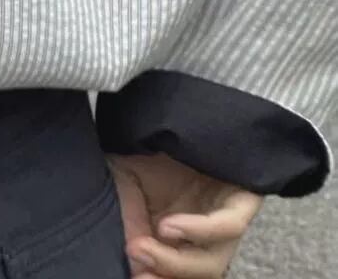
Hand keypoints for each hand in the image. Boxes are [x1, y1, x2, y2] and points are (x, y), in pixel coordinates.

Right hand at [108, 152, 263, 277]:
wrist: (163, 106)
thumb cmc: (142, 147)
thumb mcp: (124, 187)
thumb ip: (129, 225)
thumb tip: (129, 267)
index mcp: (180, 234)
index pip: (179, 270)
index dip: (158, 278)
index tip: (132, 276)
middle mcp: (205, 231)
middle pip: (199, 270)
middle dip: (166, 272)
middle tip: (135, 263)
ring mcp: (223, 216)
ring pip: (212, 260)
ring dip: (177, 263)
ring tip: (142, 245)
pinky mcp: (241, 199)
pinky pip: (228, 227)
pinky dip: (197, 232)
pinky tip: (168, 227)